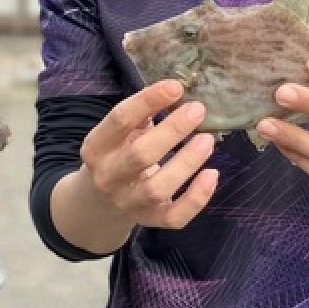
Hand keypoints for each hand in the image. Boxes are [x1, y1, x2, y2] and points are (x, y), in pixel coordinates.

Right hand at [75, 79, 218, 231]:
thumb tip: (176, 91)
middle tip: (198, 110)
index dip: (148, 100)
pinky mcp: (150, 220)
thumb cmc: (117, 153)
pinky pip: (175, 216)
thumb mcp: (118, 133)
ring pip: (158, 188)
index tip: (176, 86)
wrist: (100, 201)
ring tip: (207, 140)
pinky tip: (212, 174)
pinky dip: (197, 197)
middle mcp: (108, 177)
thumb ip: (140, 115)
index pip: (120, 120)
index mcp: (96, 147)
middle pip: (140, 155)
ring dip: (187, 162)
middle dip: (172, 131)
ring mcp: (128, 202)